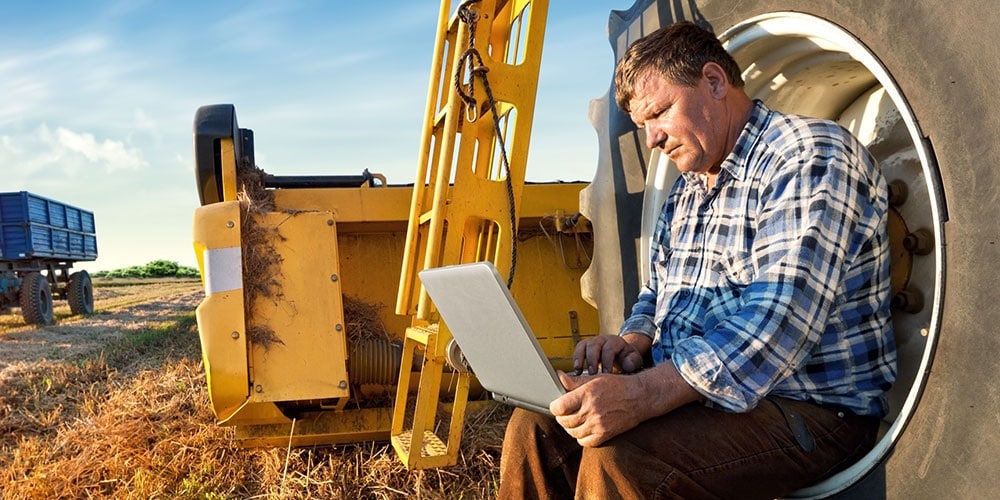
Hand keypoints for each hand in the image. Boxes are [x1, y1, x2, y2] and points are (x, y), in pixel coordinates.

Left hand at [550, 363, 703, 446]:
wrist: (639, 397)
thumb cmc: (617, 385)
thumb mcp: (595, 378)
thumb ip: (574, 381)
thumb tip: (558, 376)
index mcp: (587, 394)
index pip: (559, 408)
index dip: (554, 407)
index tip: (557, 405)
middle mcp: (592, 410)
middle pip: (564, 421)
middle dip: (561, 417)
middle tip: (565, 412)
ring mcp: (598, 424)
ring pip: (572, 432)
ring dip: (570, 427)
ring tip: (575, 419)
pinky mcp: (605, 435)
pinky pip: (584, 442)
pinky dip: (581, 437)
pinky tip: (584, 428)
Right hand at [572, 333, 646, 374]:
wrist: (621, 354)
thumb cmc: (627, 359)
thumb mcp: (634, 360)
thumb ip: (633, 362)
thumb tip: (627, 365)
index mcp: (615, 342)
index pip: (609, 348)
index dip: (607, 361)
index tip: (606, 374)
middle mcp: (602, 339)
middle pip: (594, 345)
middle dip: (592, 359)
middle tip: (592, 373)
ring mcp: (592, 342)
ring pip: (583, 345)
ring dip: (580, 358)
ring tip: (578, 370)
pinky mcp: (585, 347)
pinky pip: (578, 350)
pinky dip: (575, 359)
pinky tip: (576, 371)